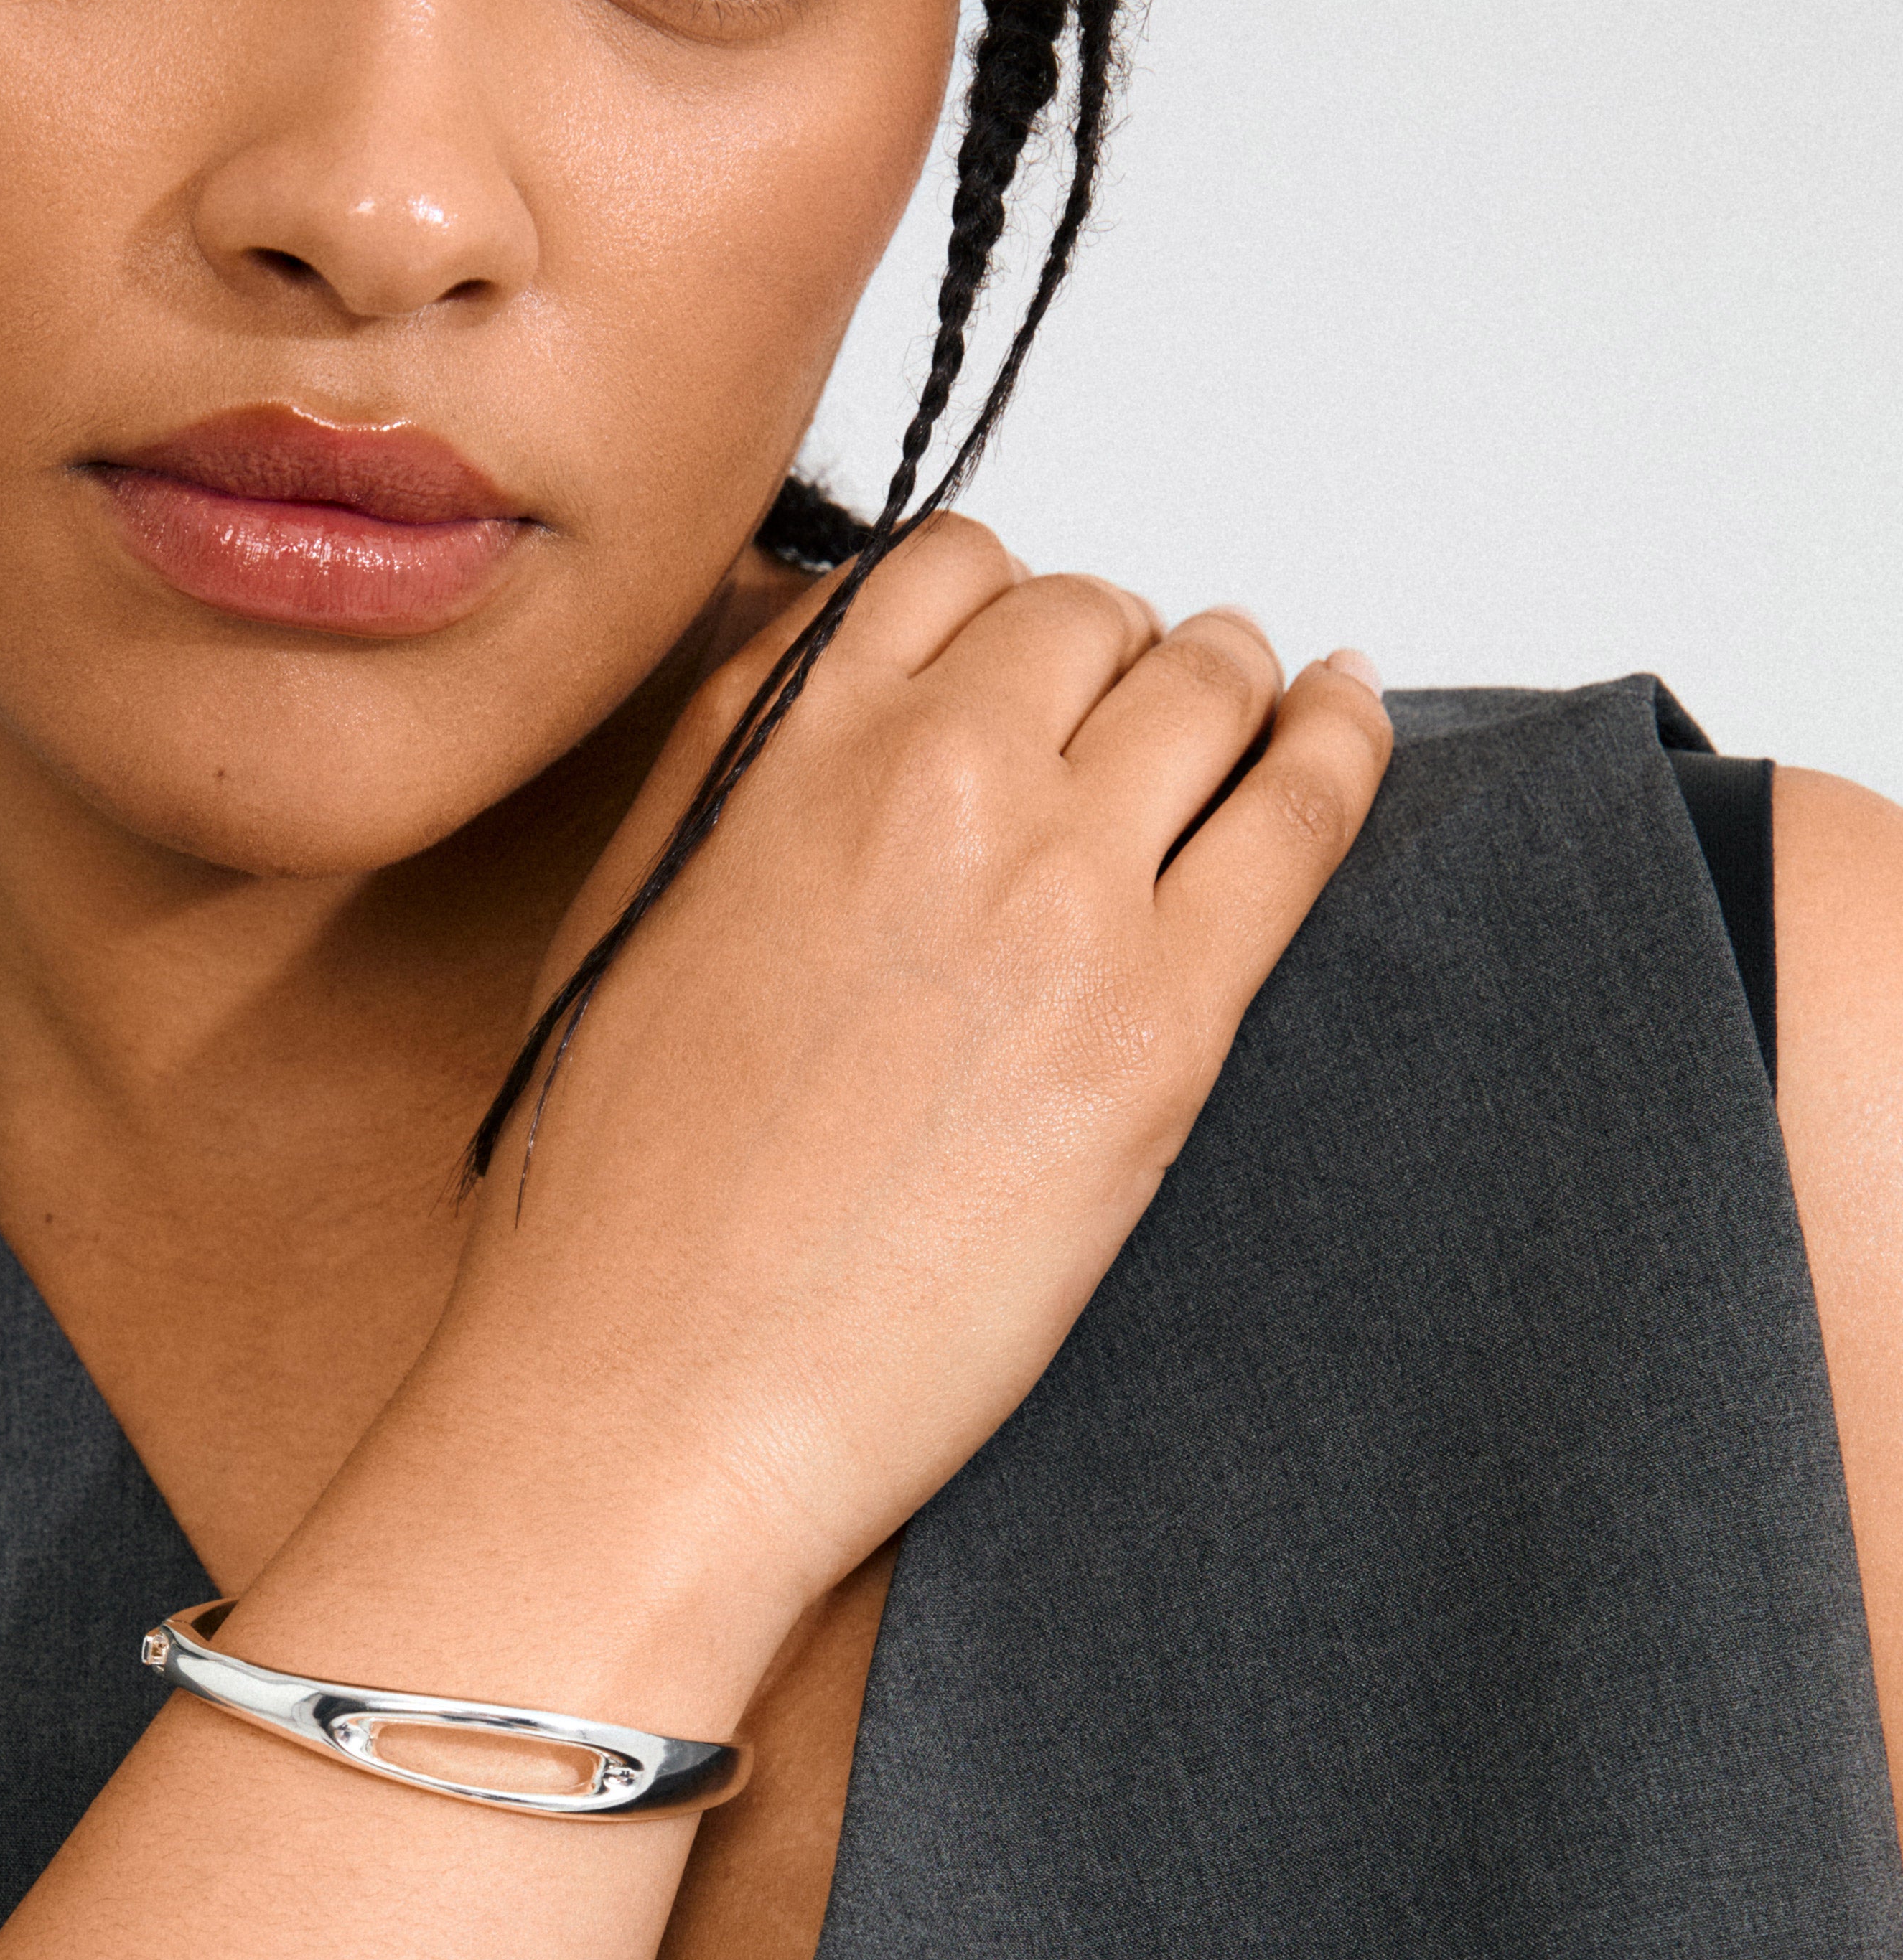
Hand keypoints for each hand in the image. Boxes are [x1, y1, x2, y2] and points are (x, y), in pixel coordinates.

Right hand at [432, 514, 1392, 1619]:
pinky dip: (1343, 739)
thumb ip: (733, 763)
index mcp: (779, 748)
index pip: (947, 570)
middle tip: (1132, 710)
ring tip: (1250, 713)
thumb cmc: (611, 1199)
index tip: (1023, 656)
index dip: (1003, 605)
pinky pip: (1303, 812)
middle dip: (1117, 649)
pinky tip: (1348, 720)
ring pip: (1209, 686)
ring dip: (1229, 684)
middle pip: (1091, 619)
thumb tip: (840, 665)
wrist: (649, 1389)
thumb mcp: (627, 914)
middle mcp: (926, 783)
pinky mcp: (1160, 1027)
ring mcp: (1056, 895)